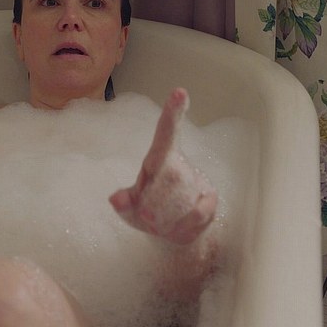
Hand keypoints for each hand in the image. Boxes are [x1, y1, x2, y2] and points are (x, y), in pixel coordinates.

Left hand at [109, 88, 217, 244]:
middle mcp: (179, 164)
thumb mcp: (129, 211)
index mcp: (158, 159)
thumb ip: (123, 205)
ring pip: (182, 198)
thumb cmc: (145, 213)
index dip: (172, 113)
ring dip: (167, 218)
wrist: (171, 234)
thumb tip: (116, 199)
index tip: (179, 92)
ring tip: (159, 224)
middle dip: (155, 203)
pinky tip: (177, 229)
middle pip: (170, 177)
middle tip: (148, 217)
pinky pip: (198, 213)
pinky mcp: (210, 197)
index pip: (166, 133)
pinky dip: (183, 226)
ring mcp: (197, 180)